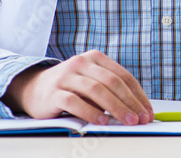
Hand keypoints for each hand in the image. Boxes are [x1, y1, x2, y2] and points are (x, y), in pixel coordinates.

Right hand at [2, 50, 152, 125]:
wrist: (33, 88)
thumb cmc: (69, 88)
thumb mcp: (91, 82)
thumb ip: (110, 90)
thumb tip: (137, 110)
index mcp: (95, 58)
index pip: (123, 76)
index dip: (138, 95)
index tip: (147, 111)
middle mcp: (81, 62)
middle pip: (112, 82)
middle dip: (130, 102)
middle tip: (140, 119)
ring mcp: (66, 76)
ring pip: (96, 90)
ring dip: (115, 107)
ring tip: (127, 121)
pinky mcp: (54, 92)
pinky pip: (75, 101)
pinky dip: (90, 112)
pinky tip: (101, 121)